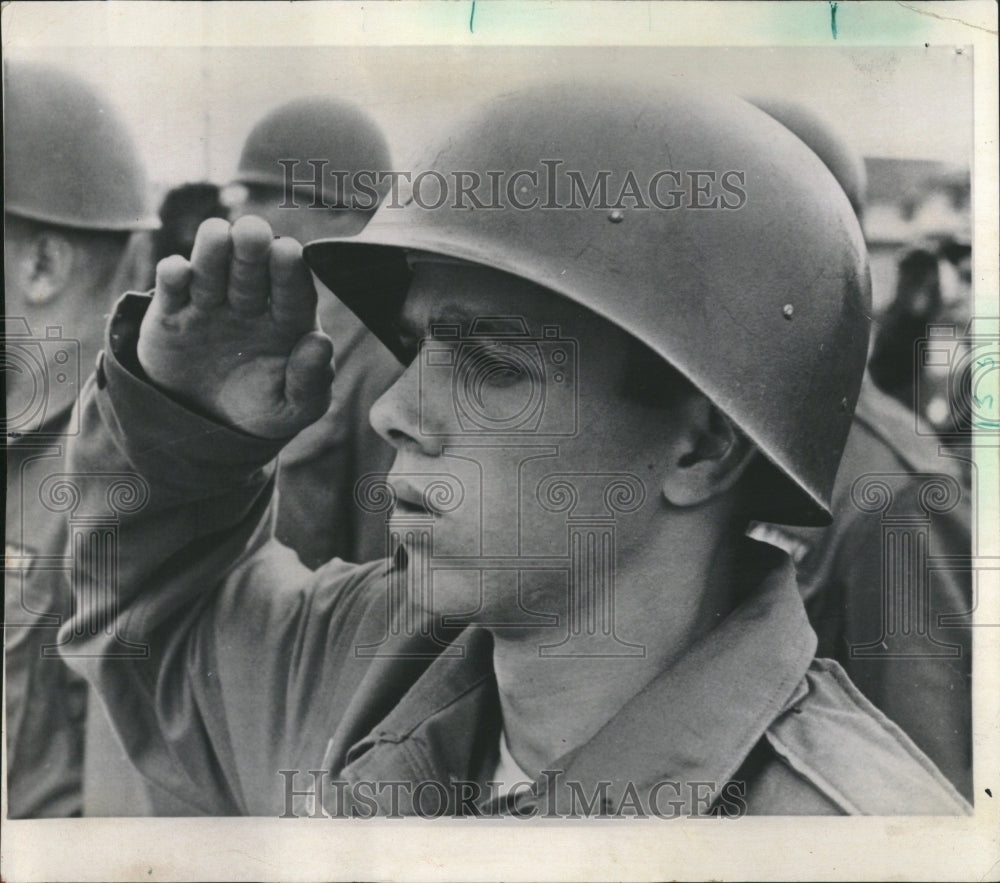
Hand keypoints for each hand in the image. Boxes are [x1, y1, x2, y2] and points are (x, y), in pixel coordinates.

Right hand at [136, 216, 333, 438]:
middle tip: (252, 232)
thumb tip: (321, 343)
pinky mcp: (171, 314)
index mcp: (288, 322)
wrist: (208, 427)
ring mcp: (209, 305)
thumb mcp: (293, 408)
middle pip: (251, 272)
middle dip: (252, 251)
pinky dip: (172, 277)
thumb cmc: (263, 409)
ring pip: (211, 271)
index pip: (293, 292)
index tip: (289, 252)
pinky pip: (171, 290)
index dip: (290, 272)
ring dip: (213, 252)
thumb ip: (310, 379)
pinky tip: (178, 271)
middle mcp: (250, 305)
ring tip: (217, 235)